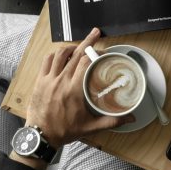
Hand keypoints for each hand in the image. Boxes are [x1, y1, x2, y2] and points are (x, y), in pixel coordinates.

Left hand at [24, 28, 133, 149]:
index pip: (86, 62)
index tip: (102, 51)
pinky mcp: (40, 81)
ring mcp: (49, 79)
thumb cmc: (66, 130)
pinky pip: (47, 61)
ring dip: (71, 47)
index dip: (95, 53)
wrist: (41, 136)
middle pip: (75, 54)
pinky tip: (61, 55)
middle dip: (87, 41)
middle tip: (96, 33)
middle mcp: (61, 80)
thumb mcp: (91, 127)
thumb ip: (112, 121)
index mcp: (75, 89)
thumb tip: (130, 117)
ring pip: (60, 54)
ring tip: (79, 45)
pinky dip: (55, 54)